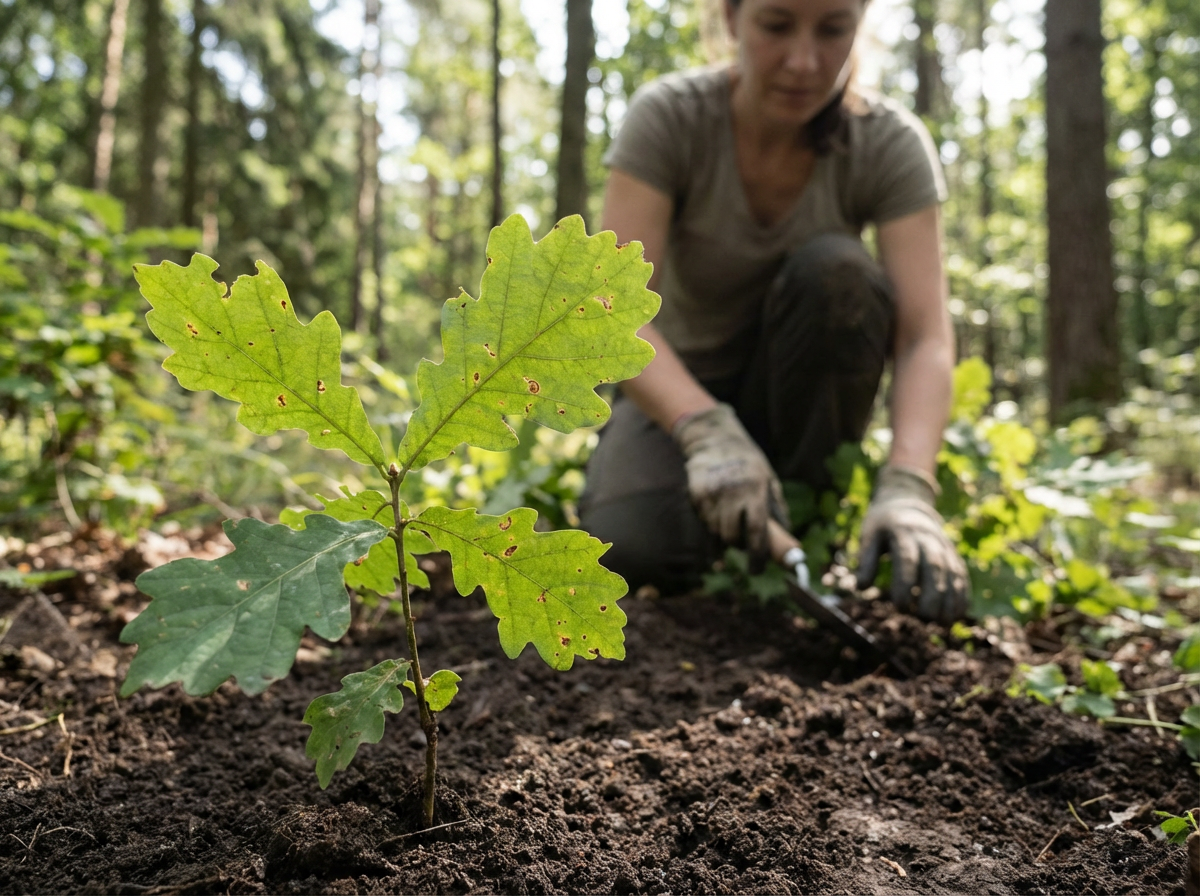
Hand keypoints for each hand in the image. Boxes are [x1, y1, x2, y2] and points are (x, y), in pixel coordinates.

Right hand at [672, 403, 788, 553]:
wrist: (715, 439)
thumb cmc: (749, 464)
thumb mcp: (768, 480)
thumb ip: (776, 509)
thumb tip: (786, 540)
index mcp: (756, 488)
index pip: (756, 530)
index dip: (757, 554)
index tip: (756, 570)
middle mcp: (733, 491)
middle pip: (732, 536)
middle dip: (739, 545)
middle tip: (744, 543)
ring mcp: (712, 492)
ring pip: (716, 531)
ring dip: (724, 536)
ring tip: (730, 522)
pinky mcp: (696, 493)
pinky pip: (704, 521)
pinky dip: (711, 524)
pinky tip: (716, 512)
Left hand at [855, 465, 968, 622]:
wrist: (908, 502)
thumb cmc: (883, 525)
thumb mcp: (869, 535)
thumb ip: (866, 560)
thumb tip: (859, 587)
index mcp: (903, 532)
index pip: (907, 558)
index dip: (905, 583)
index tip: (900, 607)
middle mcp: (927, 538)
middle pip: (934, 566)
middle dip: (932, 593)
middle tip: (924, 618)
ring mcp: (943, 546)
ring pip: (951, 572)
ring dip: (950, 598)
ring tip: (943, 622)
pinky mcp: (953, 554)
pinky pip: (961, 574)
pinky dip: (961, 593)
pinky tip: (957, 614)